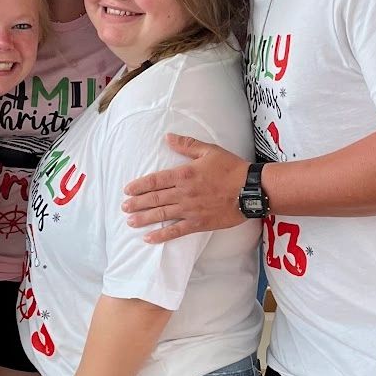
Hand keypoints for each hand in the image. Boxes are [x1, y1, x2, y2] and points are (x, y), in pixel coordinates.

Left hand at [123, 134, 249, 242]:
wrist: (251, 190)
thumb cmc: (231, 168)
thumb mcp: (209, 151)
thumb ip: (186, 145)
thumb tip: (167, 137)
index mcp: (184, 174)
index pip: (156, 180)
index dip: (140, 186)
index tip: (127, 190)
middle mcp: (183, 193)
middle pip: (155, 198)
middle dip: (137, 203)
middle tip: (124, 207)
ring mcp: (190, 210)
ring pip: (161, 214)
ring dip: (144, 218)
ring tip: (130, 221)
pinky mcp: (198, 223)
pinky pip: (176, 231)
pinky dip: (162, 235)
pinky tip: (149, 238)